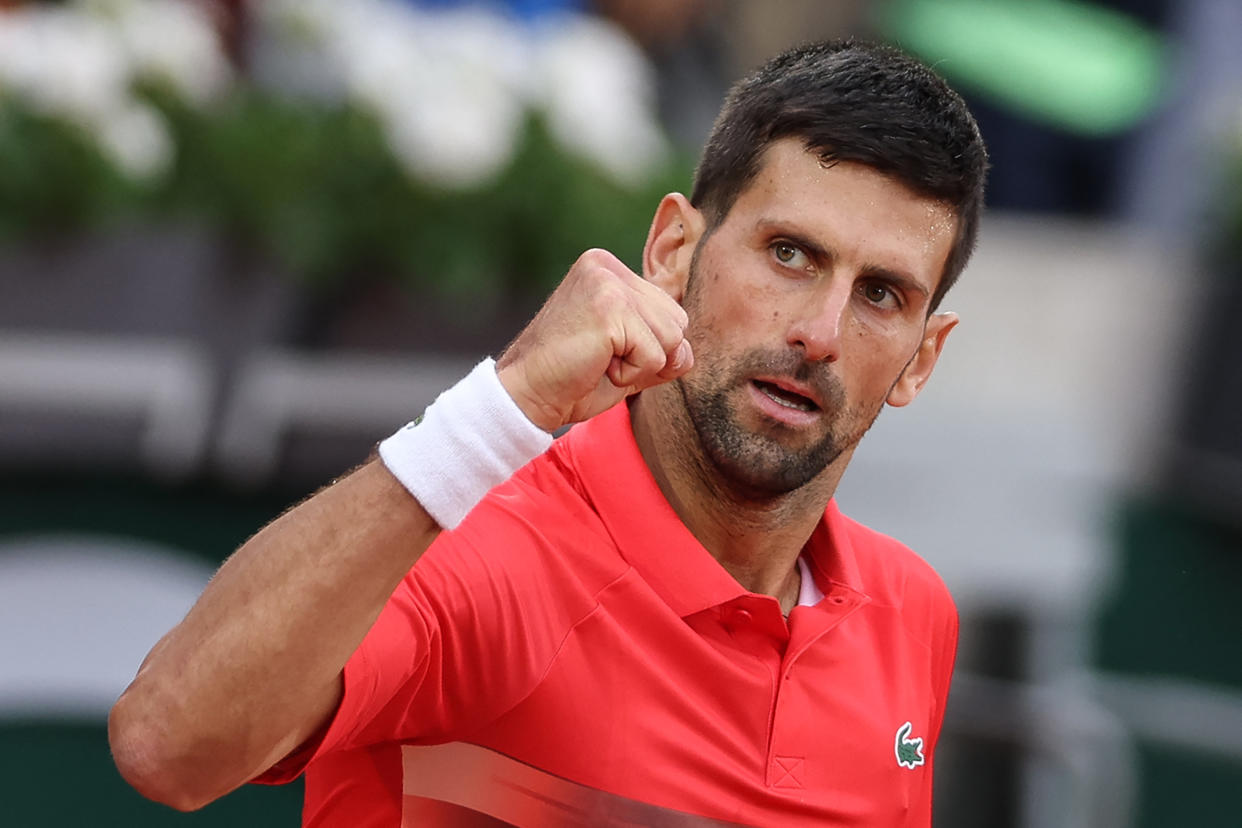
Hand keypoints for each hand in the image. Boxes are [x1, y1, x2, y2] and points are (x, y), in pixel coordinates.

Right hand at [497, 249, 693, 431]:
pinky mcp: (610, 309)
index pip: (670, 313)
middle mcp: (606, 266)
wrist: (525, 396)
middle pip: (677, 322)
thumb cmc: (571, 379)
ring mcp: (608, 283)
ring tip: (598, 361)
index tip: (602, 353)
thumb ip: (661, 348)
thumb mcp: (626, 358)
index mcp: (607, 269)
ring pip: (672, 338)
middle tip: (600, 359)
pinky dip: (630, 375)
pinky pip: (656, 355)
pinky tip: (595, 366)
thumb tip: (687, 354)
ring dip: (639, 366)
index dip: (647, 348)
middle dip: (648, 355)